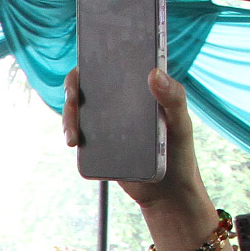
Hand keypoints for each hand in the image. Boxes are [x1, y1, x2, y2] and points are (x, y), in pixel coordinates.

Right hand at [62, 67, 215, 230]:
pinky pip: (78, 133)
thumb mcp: (182, 124)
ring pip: (78, 109)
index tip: (87, 61)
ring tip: (74, 135)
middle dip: (72, 89)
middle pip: (87, 84)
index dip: (95, 56)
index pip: (113, 64)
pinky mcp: (98, 144)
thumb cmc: (180, 154)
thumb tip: (154, 73)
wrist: (166, 194)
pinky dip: (72, 133)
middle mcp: (119, 101)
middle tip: (74, 100)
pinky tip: (74, 142)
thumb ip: (174, 98)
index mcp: (139, 88)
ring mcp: (106, 123)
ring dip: (68, 115)